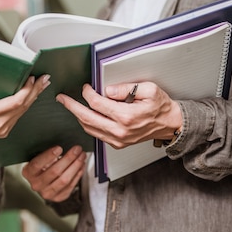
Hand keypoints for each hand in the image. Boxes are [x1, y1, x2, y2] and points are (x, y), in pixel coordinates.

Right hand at [0, 72, 49, 155]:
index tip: (32, 79)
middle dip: (35, 91)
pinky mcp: (5, 130)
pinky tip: (31, 95)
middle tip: (45, 79)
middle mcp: (0, 124)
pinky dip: (27, 104)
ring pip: (24, 111)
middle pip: (24, 106)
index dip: (26, 90)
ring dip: (34, 96)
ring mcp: (4, 128)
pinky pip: (19, 115)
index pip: (15, 102)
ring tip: (42, 84)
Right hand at [22, 145, 86, 201]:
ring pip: (64, 179)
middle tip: (77, 149)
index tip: (59, 148)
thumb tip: (62, 145)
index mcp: (28, 173)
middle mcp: (36, 184)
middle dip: (68, 158)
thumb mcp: (39, 158)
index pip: (37, 164)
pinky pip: (71, 185)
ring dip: (76, 166)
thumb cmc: (42, 166)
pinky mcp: (58, 197)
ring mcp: (47, 193)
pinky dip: (78, 174)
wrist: (43, 182)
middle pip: (54, 171)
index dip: (49, 156)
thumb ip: (47, 153)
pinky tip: (81, 165)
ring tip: (81, 156)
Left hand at [56, 82, 181, 148]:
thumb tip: (107, 90)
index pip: (97, 103)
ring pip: (89, 128)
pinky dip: (88, 124)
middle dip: (72, 107)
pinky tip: (85, 116)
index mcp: (126, 116)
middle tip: (62, 99)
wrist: (169, 124)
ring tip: (71, 106)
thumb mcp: (148, 89)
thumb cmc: (160, 107)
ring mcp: (118, 139)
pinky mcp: (118, 144)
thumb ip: (125, 88)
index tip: (85, 87)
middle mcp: (120, 131)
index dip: (87, 93)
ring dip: (78, 116)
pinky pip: (97, 134)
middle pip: (87, 118)